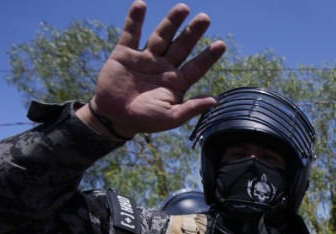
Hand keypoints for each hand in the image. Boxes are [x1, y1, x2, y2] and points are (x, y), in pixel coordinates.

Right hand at [75, 1, 226, 137]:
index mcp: (177, 82)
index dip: (208, 56)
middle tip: (205, 18)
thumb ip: (191, 108)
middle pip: (182, 46)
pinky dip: (135, 19)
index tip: (221, 45)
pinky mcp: (124, 54)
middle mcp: (164, 66)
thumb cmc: (145, 120)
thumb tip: (215, 100)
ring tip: (183, 8)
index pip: (197, 66)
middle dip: (193, 33)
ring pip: (161, 36)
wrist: (114, 117)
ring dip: (171, 22)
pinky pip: (131, 33)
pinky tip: (140, 5)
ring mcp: (145, 58)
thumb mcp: (171, 117)